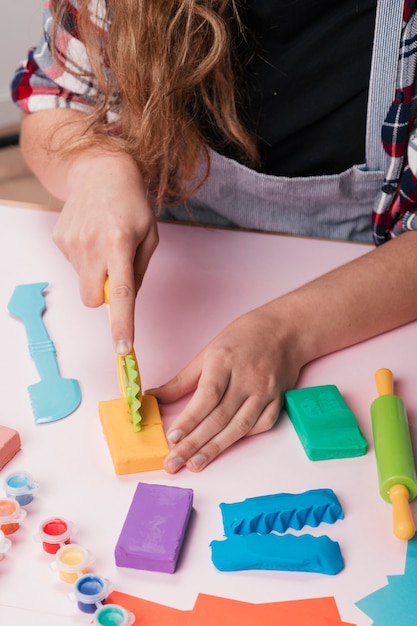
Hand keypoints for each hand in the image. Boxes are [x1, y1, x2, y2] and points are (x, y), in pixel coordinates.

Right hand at [52, 150, 158, 353]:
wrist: (101, 169)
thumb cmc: (133, 204)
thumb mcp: (150, 236)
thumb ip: (140, 271)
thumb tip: (126, 300)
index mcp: (120, 243)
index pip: (121, 293)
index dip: (122, 323)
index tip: (123, 348)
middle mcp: (92, 245)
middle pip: (93, 299)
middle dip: (105, 297)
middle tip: (116, 272)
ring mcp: (71, 243)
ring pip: (84, 282)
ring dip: (96, 273)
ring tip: (105, 243)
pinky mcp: (59, 239)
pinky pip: (75, 266)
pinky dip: (86, 260)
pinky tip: (92, 236)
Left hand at [148, 302, 302, 471]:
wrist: (285, 329)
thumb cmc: (243, 337)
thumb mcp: (209, 351)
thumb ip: (183, 379)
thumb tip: (154, 397)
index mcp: (225, 361)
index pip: (207, 397)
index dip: (189, 419)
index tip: (173, 438)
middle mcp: (247, 378)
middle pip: (219, 417)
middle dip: (194, 443)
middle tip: (174, 463)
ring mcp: (265, 391)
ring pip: (239, 427)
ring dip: (215, 448)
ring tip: (195, 464)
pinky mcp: (278, 400)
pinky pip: (260, 426)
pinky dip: (241, 438)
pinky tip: (224, 447)